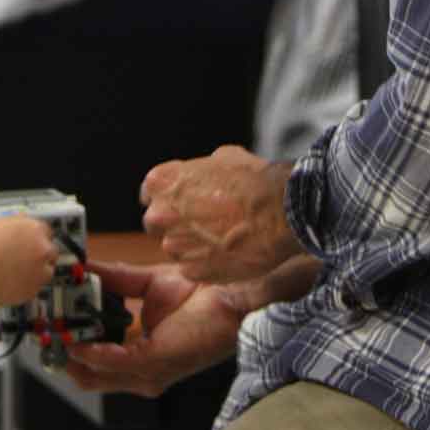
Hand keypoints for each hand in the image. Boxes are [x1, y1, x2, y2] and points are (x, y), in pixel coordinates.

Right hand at [0, 216, 59, 305]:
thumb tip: (17, 229)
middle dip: (39, 254)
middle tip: (24, 259)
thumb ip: (13, 227)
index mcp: (32, 229)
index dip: (35, 238)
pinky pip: (35, 286)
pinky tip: (11, 282)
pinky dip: (27, 285)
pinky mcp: (34, 289)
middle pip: (50, 250)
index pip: (45, 231)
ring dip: (36, 271)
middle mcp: (41, 248)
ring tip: (16, 273)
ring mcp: (40, 270)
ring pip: (47, 270)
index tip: (30, 243)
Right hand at [62, 261, 248, 396]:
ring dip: (71, 352)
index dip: (65, 345)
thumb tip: (81, 267)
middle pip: (87, 376)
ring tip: (53, 330)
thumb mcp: (144, 283)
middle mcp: (140, 370)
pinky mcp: (157, 362)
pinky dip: (94, 352)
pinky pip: (116, 363)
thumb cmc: (199, 291)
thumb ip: (111, 279)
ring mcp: (148, 371)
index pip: (91, 361)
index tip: (46, 322)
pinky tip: (80, 339)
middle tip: (41, 329)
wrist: (230, 291)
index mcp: (136, 354)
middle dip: (60, 354)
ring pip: (95, 375)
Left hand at [141, 147, 304, 283]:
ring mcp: (176, 245)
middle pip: (156, 224)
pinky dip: (207, 264)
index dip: (168, 199)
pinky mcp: (193, 271)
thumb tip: (198, 177)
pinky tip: (228, 253)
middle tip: (204, 223)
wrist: (281, 212)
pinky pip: (193, 269)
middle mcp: (161, 214)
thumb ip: (197, 172)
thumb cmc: (254, 181)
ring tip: (222, 238)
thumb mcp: (220, 158)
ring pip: (175, 249)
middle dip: (175, 224)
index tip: (182, 203)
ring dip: (192, 246)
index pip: (149, 194)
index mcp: (162, 182)